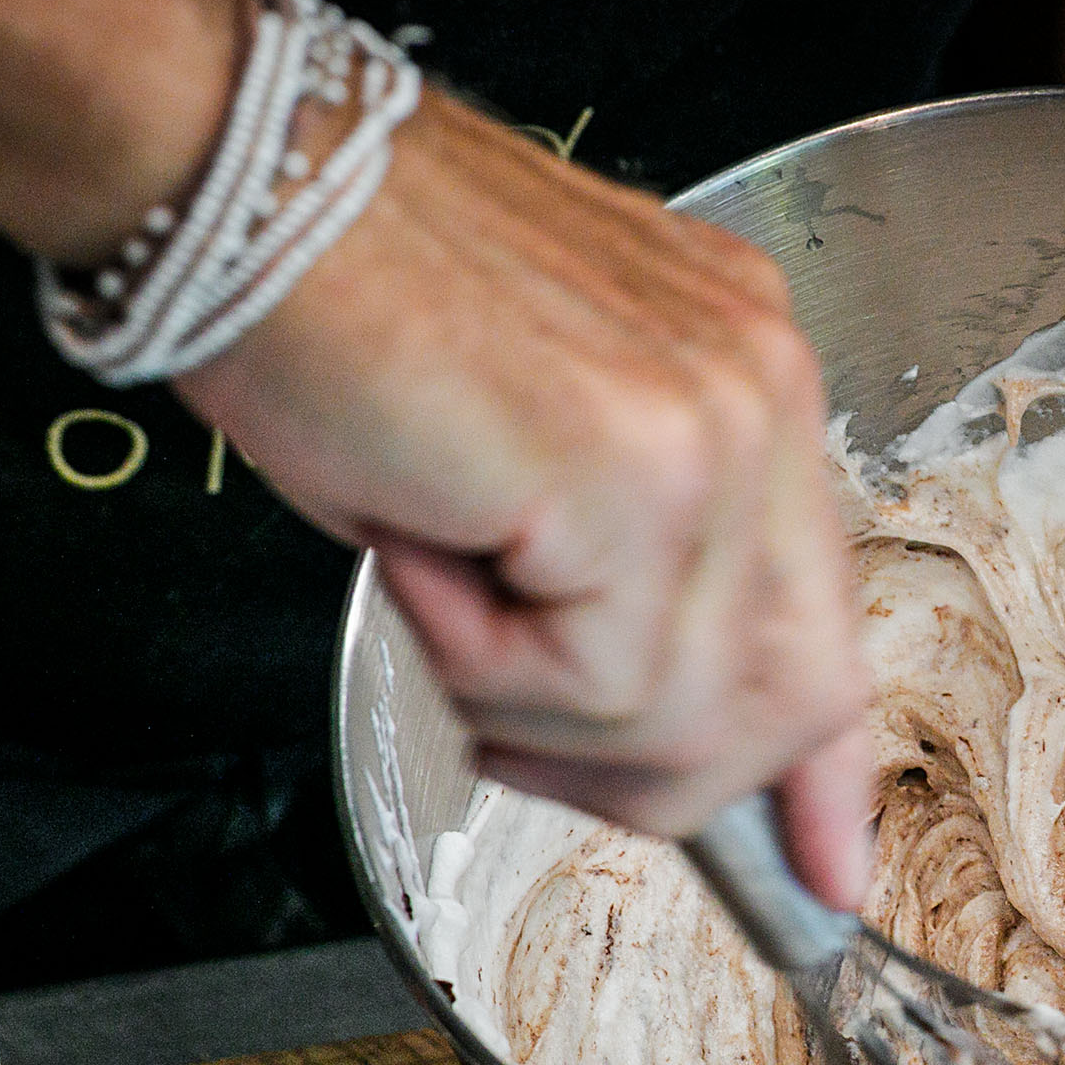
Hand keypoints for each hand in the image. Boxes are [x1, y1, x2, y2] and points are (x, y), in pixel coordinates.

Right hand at [176, 89, 873, 906]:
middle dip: (653, 775)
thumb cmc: (335, 304)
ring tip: (443, 583)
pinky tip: (428, 552)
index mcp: (741, 376)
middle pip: (793, 694)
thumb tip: (642, 729)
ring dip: (529, 707)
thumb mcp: (516, 464)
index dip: (820, 775)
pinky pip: (594, 685)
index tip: (823, 871)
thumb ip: (614, 583)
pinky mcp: (638, 475)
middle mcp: (756, 389)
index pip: (824, 616)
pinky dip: (479, 663)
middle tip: (516, 730)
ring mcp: (713, 427)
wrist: (240, 193)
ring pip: (681, 713)